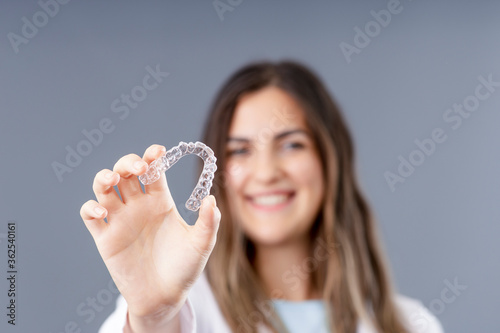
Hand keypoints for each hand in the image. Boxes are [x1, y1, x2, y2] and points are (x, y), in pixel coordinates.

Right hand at [80, 144, 220, 322]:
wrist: (164, 297)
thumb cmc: (184, 268)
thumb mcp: (201, 244)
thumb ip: (208, 222)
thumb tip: (211, 198)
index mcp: (161, 201)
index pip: (153, 171)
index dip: (152, 157)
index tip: (157, 151)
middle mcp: (138, 206)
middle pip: (125, 173)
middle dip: (128, 163)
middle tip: (138, 167)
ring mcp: (120, 220)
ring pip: (104, 188)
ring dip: (103, 178)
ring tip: (112, 179)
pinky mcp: (105, 238)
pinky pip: (89, 216)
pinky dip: (90, 208)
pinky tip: (102, 212)